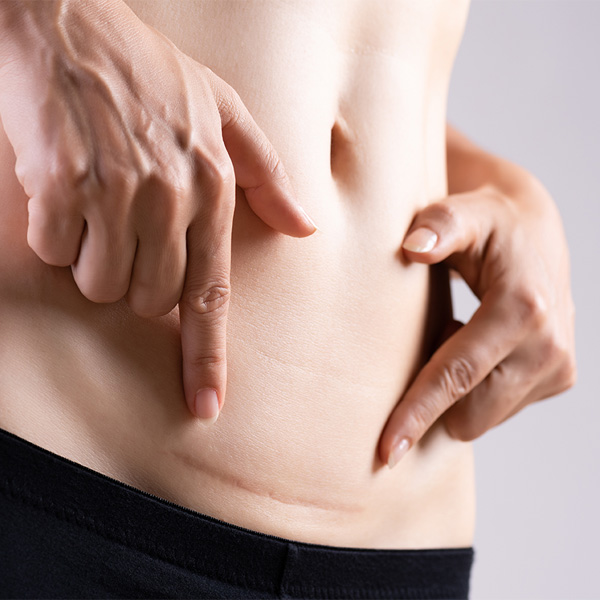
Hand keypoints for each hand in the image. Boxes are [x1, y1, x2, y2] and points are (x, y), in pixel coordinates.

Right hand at [0, 0, 315, 422]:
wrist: (70, 25)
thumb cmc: (150, 74)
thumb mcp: (225, 112)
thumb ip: (266, 175)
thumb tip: (305, 228)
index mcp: (210, 186)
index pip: (212, 292)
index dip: (206, 357)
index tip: (204, 406)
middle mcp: (168, 195)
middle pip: (149, 298)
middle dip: (133, 281)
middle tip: (124, 228)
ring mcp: (115, 190)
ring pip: (100, 284)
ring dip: (93, 258)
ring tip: (95, 203)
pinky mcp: (62, 183)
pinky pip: (55, 250)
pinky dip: (55, 232)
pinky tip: (63, 187)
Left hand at [380, 179, 575, 467]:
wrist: (536, 232)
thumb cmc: (491, 223)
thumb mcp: (465, 213)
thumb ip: (439, 224)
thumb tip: (412, 246)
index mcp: (522, 309)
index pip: (457, 375)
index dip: (417, 414)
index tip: (386, 451)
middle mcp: (549, 346)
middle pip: (469, 412)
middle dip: (433, 403)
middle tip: (425, 344)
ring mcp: (558, 367)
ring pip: (483, 416)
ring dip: (456, 391)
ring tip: (455, 336)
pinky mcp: (559, 377)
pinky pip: (499, 407)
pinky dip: (477, 388)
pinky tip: (475, 348)